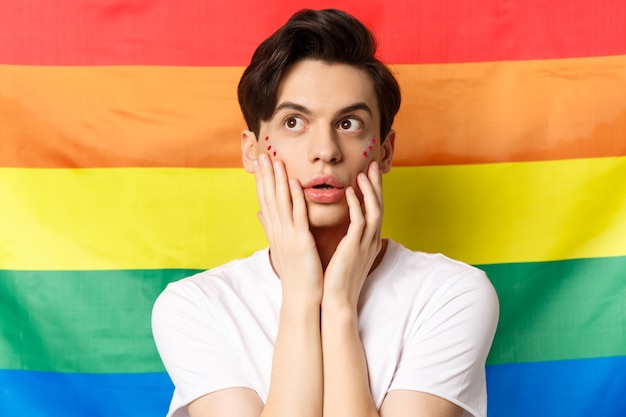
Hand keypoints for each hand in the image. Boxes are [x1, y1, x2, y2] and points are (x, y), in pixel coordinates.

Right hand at [253, 154, 323, 303]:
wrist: (300, 297)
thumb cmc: (295, 273)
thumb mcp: (280, 247)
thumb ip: (270, 228)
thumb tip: (258, 214)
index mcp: (274, 231)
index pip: (265, 200)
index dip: (262, 180)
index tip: (260, 162)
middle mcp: (278, 231)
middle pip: (269, 197)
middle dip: (266, 174)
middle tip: (262, 153)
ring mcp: (288, 235)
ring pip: (281, 202)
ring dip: (278, 180)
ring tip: (276, 160)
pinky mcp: (301, 242)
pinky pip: (298, 216)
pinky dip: (295, 198)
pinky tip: (294, 183)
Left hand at [322, 161, 383, 308]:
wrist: (336, 303)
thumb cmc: (336, 281)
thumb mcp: (344, 256)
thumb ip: (345, 240)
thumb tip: (340, 229)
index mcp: (368, 242)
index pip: (375, 210)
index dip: (373, 191)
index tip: (368, 173)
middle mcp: (371, 241)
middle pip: (379, 206)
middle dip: (376, 185)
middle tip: (373, 164)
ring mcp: (365, 245)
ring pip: (374, 210)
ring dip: (369, 190)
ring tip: (363, 172)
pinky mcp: (355, 248)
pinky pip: (360, 222)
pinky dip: (356, 204)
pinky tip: (350, 191)